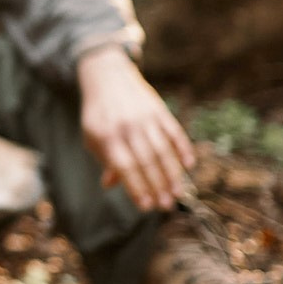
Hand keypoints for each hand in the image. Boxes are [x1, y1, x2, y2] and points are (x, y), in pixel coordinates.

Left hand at [76, 45, 194, 212]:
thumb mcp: (93, 136)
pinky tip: (189, 165)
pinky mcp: (159, 110)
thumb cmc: (99, 115)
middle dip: (158, 186)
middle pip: (146, 162)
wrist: (107, 77)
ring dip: (172, 173)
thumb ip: (105, 160)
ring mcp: (145, 118)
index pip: (124, 167)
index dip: (136, 188)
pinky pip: (174, 131)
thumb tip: (110, 185)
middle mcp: (127, 127)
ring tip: (178, 193)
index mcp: (107, 136)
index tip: (146, 206)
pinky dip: (183, 148)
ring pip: (163, 150)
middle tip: (166, 206)